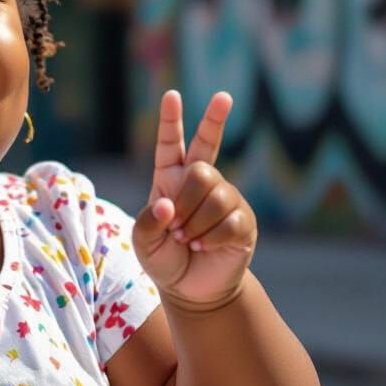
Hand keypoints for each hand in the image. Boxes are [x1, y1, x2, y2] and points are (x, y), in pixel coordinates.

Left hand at [132, 90, 257, 308]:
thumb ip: (148, 223)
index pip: (172, 144)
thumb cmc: (164, 259)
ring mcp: (225, 198)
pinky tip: (204, 247)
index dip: (172, 120)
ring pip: (214, 192)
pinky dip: (211, 237)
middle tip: (212, 131)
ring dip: (195, 221)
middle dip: (209, 137)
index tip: (172, 95)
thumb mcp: (143, 242)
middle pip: (205, 155)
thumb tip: (169, 204)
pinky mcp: (243, 220)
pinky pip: (229, 219)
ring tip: (187, 240)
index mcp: (171, 179)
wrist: (192, 290)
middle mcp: (200, 182)